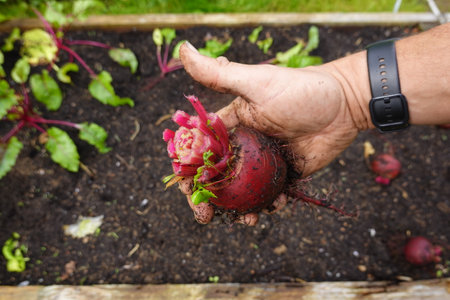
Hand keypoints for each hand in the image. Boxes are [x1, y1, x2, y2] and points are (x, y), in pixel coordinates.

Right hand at [178, 42, 367, 224]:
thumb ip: (218, 75)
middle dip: (206, 199)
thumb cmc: (300, 90)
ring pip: (241, 191)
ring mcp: (263, 163)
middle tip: (206, 216)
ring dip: (237, 209)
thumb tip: (182, 49)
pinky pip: (271, 195)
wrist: (344, 104)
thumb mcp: (256, 82)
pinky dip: (268, 205)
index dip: (187, 170)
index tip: (185, 187)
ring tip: (245, 220)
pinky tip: (274, 207)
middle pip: (217, 177)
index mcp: (231, 126)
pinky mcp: (285, 174)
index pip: (200, 151)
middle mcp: (243, 146)